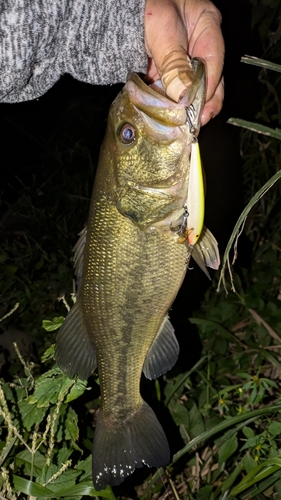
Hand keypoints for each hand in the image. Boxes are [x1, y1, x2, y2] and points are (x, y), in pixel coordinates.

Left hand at [144, 0, 224, 124]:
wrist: (123, 7)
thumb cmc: (146, 5)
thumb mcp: (164, 33)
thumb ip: (175, 64)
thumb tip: (184, 95)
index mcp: (207, 28)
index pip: (214, 66)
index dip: (208, 92)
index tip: (198, 112)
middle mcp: (197, 45)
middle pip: (206, 81)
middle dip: (199, 105)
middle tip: (191, 125)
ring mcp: (181, 57)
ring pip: (187, 88)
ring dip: (180, 106)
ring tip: (176, 123)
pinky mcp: (165, 67)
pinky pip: (169, 88)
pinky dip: (165, 101)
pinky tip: (162, 113)